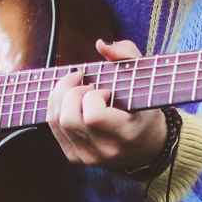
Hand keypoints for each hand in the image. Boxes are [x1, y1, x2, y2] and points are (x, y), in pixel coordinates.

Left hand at [47, 38, 167, 169]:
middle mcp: (104, 150)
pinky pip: (54, 126)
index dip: (93, 96)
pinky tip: (71, 100)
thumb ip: (127, 55)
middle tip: (87, 85)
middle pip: (67, 118)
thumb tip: (100, 44)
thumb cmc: (145, 108)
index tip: (105, 90)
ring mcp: (87, 156)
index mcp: (125, 135)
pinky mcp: (75, 156)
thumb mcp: (145, 79)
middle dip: (71, 93)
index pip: (93, 116)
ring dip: (62, 96)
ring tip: (79, 89)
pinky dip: (57, 106)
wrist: (148, 145)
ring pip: (56, 120)